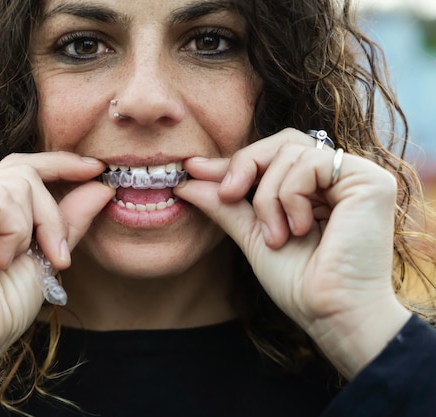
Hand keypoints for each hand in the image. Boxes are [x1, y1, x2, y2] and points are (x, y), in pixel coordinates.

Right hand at [0, 152, 112, 361]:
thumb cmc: (3, 306)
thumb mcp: (46, 255)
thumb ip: (68, 219)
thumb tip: (102, 186)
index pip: (20, 167)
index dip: (59, 163)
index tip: (96, 168)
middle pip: (23, 171)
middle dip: (52, 213)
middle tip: (60, 256)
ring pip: (17, 182)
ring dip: (34, 228)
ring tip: (18, 262)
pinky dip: (14, 233)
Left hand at [175, 128, 409, 376]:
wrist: (330, 314)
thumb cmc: (298, 283)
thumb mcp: (252, 235)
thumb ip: (225, 205)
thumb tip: (187, 179)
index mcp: (317, 189)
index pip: (274, 156)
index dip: (234, 162)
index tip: (194, 169)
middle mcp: (338, 178)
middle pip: (282, 142)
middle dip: (246, 166)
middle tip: (228, 195)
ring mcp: (355, 176)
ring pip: (290, 153)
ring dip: (269, 197)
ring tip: (277, 237)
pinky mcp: (369, 180)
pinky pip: (311, 164)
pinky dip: (291, 196)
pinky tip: (300, 229)